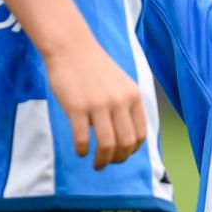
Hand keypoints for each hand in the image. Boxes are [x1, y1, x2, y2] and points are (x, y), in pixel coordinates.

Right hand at [43, 40, 147, 168]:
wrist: (71, 47)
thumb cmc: (94, 67)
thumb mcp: (121, 84)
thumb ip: (127, 106)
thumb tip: (128, 138)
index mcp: (133, 97)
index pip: (140, 134)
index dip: (132, 150)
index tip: (122, 155)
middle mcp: (119, 102)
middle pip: (125, 143)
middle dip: (118, 160)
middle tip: (108, 164)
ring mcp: (98, 105)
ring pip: (107, 145)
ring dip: (102, 161)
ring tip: (96, 165)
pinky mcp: (77, 107)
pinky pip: (82, 139)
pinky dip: (82, 150)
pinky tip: (80, 151)